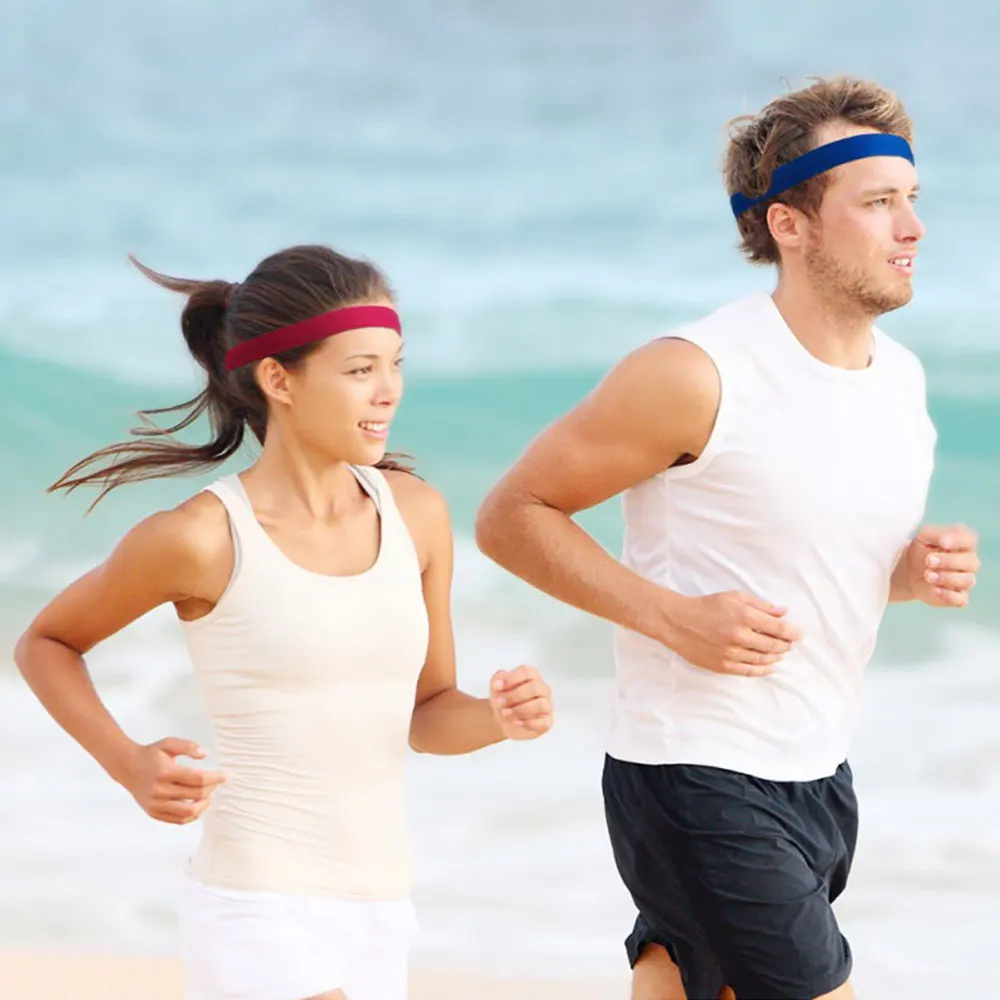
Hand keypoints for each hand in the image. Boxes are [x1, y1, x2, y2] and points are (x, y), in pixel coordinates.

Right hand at [120, 738, 226, 824]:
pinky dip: (192, 816)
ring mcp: (155, 804)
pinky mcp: (153, 813)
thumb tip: (206, 754)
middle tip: (217, 783)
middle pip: (195, 795)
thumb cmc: (151, 754)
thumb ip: (188, 746)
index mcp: (165, 772)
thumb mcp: (168, 743)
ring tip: (209, 795)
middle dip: (212, 789)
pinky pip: (178, 820)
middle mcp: (159, 791)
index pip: (197, 779)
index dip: (215, 778)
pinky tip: (198, 805)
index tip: (226, 776)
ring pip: (188, 812)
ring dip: (204, 805)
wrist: (127, 767)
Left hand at [489, 665, 553, 740]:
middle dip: (514, 696)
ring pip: (541, 704)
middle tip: (499, 702)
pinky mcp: (547, 721)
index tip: (497, 686)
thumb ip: (497, 680)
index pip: (527, 672)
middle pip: (534, 687)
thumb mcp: (496, 687)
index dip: (512, 678)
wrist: (503, 719)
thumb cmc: (504, 699)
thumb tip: (498, 682)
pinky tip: (516, 722)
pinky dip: (529, 723)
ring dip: (520, 710)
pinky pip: (544, 722)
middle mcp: (542, 689)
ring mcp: (546, 705)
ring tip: (505, 713)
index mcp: (531, 676)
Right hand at [663, 590, 800, 676]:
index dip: (792, 632)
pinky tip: (770, 667)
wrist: (678, 622)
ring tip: (781, 654)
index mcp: (744, 616)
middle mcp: (740, 637)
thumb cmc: (706, 606)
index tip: (798, 634)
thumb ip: (760, 604)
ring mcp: (731, 653)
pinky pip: (749, 671)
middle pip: (773, 645)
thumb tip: (782, 612)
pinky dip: (763, 670)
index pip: (778, 628)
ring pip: (763, 659)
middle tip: (790, 644)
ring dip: (776, 657)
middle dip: (786, 645)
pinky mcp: (723, 665)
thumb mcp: (734, 597)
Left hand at [905, 524, 978, 606]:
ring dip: (946, 577)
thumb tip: (946, 540)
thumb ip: (936, 534)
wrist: (908, 571)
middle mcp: (969, 562)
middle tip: (928, 560)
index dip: (958, 541)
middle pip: (971, 562)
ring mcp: (965, 580)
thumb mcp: (924, 536)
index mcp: (964, 543)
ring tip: (928, 575)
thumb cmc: (921, 550)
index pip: (970, 540)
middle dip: (948, 561)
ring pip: (967, 580)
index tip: (942, 543)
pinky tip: (935, 589)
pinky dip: (948, 595)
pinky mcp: (958, 597)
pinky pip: (961, 599)